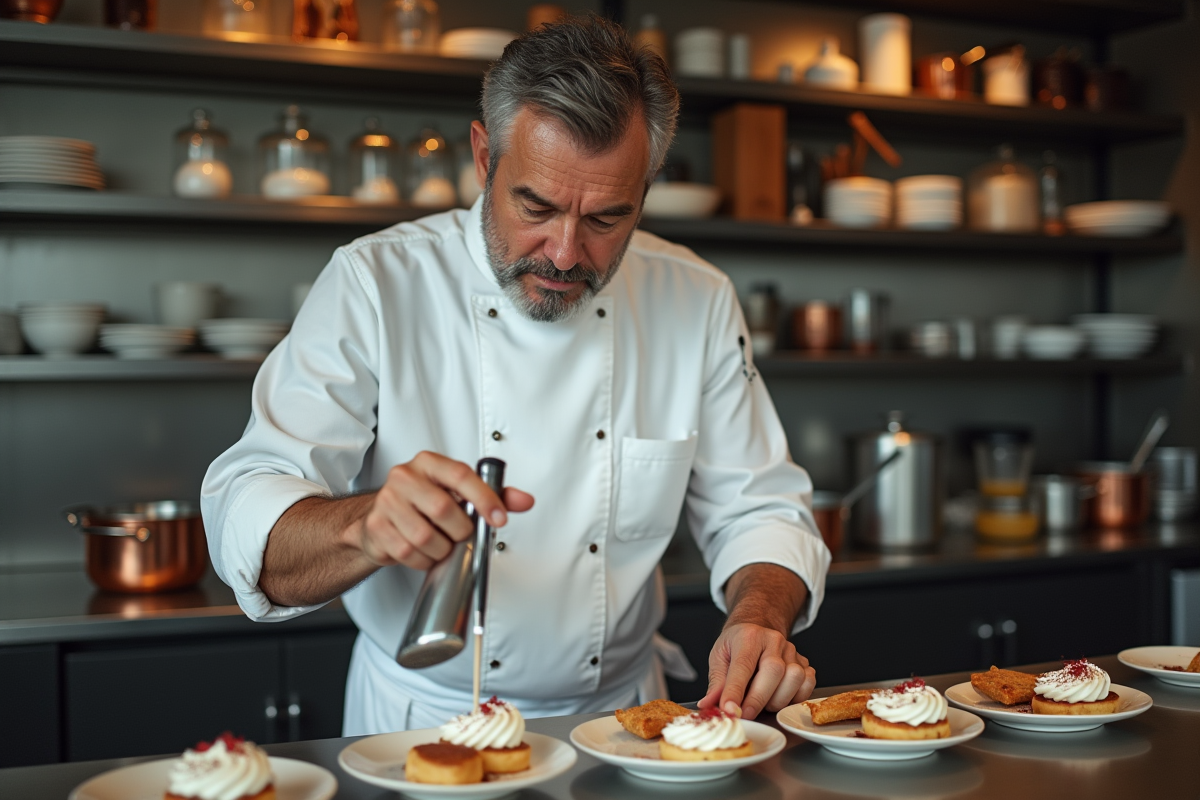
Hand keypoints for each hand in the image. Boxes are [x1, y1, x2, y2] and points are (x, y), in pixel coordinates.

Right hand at [351, 451, 533, 569]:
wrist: (380, 517)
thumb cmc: (424, 502)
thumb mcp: (458, 493)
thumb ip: (494, 495)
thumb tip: (524, 501)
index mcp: (429, 463)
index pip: (461, 475)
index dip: (485, 498)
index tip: (499, 519)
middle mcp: (405, 477)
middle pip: (443, 509)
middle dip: (460, 531)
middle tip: (460, 535)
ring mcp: (387, 501)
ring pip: (425, 537)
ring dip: (441, 549)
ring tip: (441, 544)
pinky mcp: (377, 527)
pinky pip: (408, 552)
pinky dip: (423, 559)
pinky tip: (423, 551)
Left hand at [698, 622, 816, 719]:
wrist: (757, 628)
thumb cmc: (736, 644)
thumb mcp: (719, 657)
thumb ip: (716, 683)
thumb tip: (708, 705)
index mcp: (748, 636)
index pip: (743, 665)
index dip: (736, 691)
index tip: (730, 710)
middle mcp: (773, 640)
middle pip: (773, 671)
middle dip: (758, 699)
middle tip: (745, 714)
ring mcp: (792, 650)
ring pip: (794, 678)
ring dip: (777, 700)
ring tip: (763, 702)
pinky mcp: (804, 662)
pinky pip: (808, 684)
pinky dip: (796, 697)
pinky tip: (780, 697)